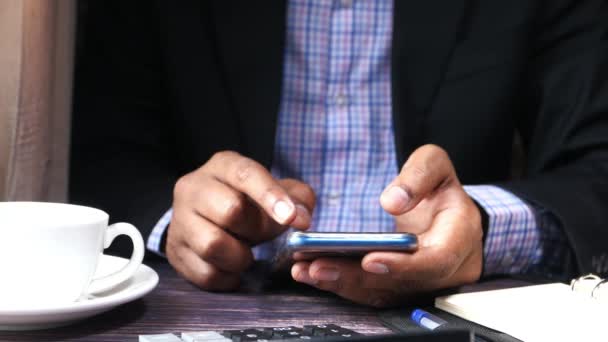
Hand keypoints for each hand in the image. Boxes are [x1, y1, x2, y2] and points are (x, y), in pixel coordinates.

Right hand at [167, 151, 314, 290]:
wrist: (206, 215)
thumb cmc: (248, 201)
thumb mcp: (276, 189)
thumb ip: (298, 198)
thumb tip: (301, 218)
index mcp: (223, 165)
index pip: (246, 174)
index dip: (270, 195)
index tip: (292, 218)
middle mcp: (194, 187)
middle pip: (230, 210)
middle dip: (256, 230)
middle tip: (261, 235)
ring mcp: (179, 219)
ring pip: (213, 245)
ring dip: (240, 257)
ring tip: (245, 252)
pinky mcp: (174, 250)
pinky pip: (205, 273)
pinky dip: (227, 277)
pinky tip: (232, 266)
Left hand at [291, 145, 482, 306]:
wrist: (446, 212)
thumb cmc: (439, 187)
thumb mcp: (435, 164)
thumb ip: (418, 175)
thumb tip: (393, 201)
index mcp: (460, 237)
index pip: (437, 260)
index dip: (403, 264)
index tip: (368, 258)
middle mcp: (447, 269)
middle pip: (403, 283)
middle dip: (358, 276)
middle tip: (317, 265)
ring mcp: (426, 283)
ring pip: (385, 293)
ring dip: (344, 285)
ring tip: (307, 270)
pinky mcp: (405, 288)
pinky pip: (375, 293)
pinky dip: (344, 286)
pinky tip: (315, 274)